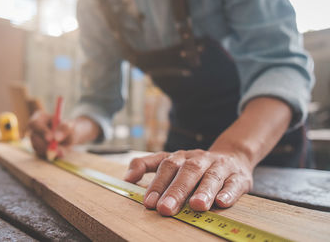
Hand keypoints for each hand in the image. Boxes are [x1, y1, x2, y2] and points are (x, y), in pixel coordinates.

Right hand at [28, 110, 74, 158]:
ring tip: (63, 149)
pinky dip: (52, 154)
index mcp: (40, 117)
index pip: (35, 123)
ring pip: (38, 147)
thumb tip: (56, 138)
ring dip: (51, 150)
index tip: (50, 139)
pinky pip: (42, 154)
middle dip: (44, 145)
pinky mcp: (38, 149)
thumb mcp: (70, 126)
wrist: (71, 135)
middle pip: (33, 137)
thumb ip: (64, 129)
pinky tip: (61, 151)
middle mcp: (34, 129)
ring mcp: (35, 139)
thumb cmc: (70, 127)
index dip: (41, 131)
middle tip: (56, 150)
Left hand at [124, 150, 252, 215]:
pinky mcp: (238, 176)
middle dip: (176, 190)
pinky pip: (234, 183)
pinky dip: (228, 193)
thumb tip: (126, 178)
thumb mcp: (170, 160)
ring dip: (204, 190)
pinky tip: (222, 203)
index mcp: (181, 157)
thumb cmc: (195, 165)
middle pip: (187, 171)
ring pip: (211, 176)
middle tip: (166, 209)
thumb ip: (147, 165)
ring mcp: (220, 166)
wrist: (232, 156)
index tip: (148, 203)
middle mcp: (199, 159)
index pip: (167, 166)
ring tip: (196, 206)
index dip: (157, 183)